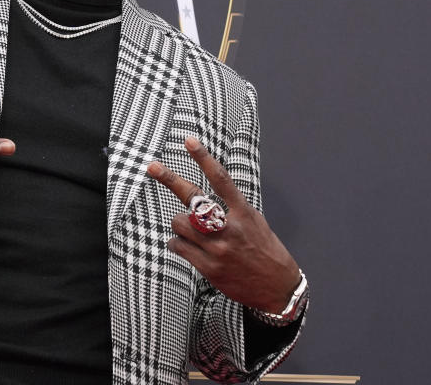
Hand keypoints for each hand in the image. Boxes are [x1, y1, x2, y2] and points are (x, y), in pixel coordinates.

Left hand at [147, 136, 299, 312]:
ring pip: (180, 224)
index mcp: (243, 213)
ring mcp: (217, 249)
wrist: (277, 289)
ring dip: (180, 224)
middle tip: (153, 166)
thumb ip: (233, 208)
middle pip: (193, 199)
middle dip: (170, 179)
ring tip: (191, 230)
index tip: (189, 141)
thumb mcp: (256, 222)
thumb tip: (209, 197)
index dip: (203, 158)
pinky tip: (187, 246)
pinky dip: (178, 243)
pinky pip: (178, 246)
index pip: (221, 179)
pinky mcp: (209, 267)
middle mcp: (229, 228)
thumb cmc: (266, 251)